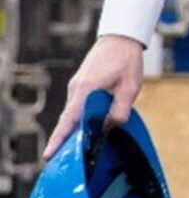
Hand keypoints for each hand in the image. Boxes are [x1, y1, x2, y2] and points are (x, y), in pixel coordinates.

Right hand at [45, 35, 146, 159]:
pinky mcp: (80, 84)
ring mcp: (76, 86)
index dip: (59, 139)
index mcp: (86, 90)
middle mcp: (76, 89)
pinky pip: (78, 105)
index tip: (48, 154)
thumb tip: (109, 127)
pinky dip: (81, 116)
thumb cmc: (126, 61)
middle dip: (66, 138)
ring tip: (81, 145)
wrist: (121, 38)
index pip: (69, 120)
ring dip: (77, 126)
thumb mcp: (130, 87)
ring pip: (75, 112)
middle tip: (66, 159)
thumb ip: (120, 109)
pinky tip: (90, 124)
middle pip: (69, 119)